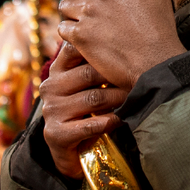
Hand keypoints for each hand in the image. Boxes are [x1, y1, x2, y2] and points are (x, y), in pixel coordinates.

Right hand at [39, 44, 129, 176]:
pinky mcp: (56, 134)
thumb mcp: (86, 86)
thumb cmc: (83, 111)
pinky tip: (123, 118)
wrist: (68, 150)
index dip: (100, 49)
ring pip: (93, 98)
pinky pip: (91, 124)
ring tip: (135, 97)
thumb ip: (95, 64)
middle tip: (140, 77)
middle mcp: (50, 88)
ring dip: (119, 99)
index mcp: (56, 71)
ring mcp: (51, 111)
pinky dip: (111, 121)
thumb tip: (126, 39)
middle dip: (117, 76)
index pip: (74, 49)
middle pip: (89, 73)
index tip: (124, 52)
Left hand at [55, 0, 182, 88]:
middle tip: (88, 6)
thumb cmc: (160, 26)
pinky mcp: (80, 35)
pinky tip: (89, 39)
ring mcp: (88, 12)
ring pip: (64, 6)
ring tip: (92, 25)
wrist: (157, 62)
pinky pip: (62, 28)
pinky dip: (71, 34)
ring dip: (73, 15)